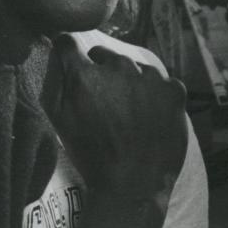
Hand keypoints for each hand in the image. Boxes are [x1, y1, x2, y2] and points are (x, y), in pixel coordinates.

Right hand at [44, 36, 187, 206]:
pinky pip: (159, 82)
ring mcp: (150, 77)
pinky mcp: (174, 90)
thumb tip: (54, 58)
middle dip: (100, 71)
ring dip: (128, 81)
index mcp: (85, 75)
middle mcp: (119, 67)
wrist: (133, 185)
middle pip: (104, 55)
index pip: (68, 43)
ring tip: (128, 112)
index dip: (66, 53)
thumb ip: (54, 85)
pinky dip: (154, 94)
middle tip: (102, 101)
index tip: (69, 62)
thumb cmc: (92, 156)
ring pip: (133, 67)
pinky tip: (149, 117)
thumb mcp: (60, 122)